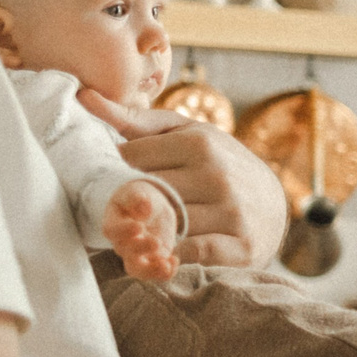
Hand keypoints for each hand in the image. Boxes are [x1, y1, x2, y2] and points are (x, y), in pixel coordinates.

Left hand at [81, 91, 286, 267]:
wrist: (273, 205)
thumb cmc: (218, 165)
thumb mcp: (185, 134)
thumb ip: (135, 120)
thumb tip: (83, 98)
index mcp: (200, 142)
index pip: (131, 159)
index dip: (107, 173)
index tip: (99, 184)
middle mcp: (217, 175)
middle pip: (144, 193)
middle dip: (119, 206)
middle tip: (108, 214)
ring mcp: (232, 212)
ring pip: (164, 226)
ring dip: (139, 235)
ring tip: (130, 235)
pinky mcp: (242, 246)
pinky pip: (189, 255)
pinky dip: (166, 257)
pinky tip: (157, 254)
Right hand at [104, 180, 179, 281]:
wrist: (148, 208)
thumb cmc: (136, 198)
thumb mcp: (135, 192)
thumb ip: (136, 198)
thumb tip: (144, 207)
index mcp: (113, 224)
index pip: (113, 231)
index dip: (124, 231)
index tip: (139, 226)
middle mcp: (122, 243)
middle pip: (125, 251)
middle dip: (141, 248)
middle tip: (156, 242)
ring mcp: (136, 255)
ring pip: (137, 269)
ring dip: (151, 270)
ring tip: (166, 265)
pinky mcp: (151, 260)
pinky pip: (155, 272)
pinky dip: (165, 272)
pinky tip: (174, 261)